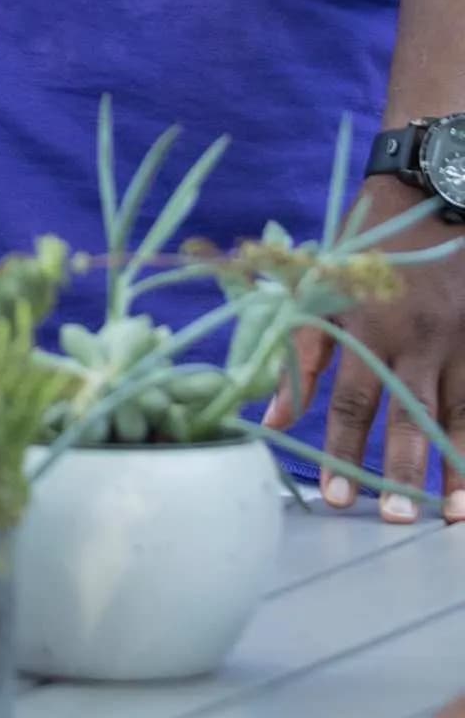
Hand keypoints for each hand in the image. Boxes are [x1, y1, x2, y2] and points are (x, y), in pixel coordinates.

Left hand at [264, 176, 464, 522]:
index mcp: (370, 326)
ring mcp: (462, 344)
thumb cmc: (363, 247)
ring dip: (459, 470)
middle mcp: (420, 341)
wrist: (431, 198)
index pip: (353, 401)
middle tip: (393, 518)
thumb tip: (271, 417)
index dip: (343, 450)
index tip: (336, 497)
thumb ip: (299, 353)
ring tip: (456, 519)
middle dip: (401, 471)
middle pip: (410, 417)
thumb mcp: (319, 289)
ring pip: (463, 418)